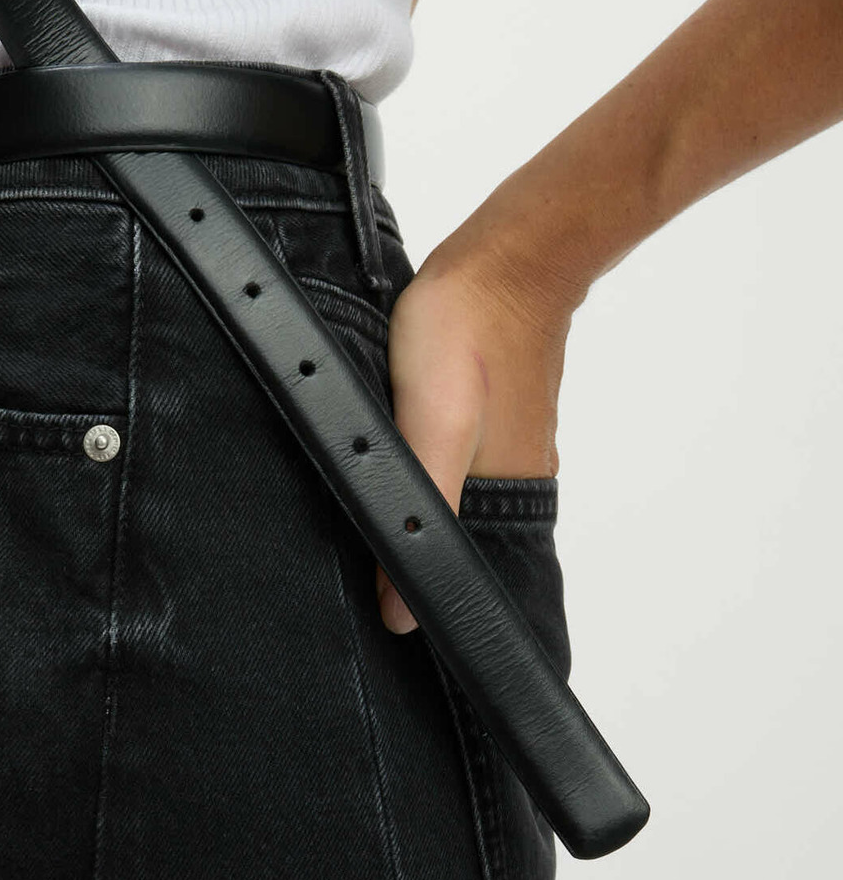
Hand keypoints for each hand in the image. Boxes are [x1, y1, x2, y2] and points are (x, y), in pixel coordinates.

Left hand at [376, 239, 572, 632]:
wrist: (508, 253)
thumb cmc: (469, 333)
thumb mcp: (429, 432)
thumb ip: (415, 513)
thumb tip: (401, 613)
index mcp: (509, 500)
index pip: (470, 579)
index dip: (432, 604)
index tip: (389, 625)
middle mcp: (515, 483)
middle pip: (462, 547)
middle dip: (419, 571)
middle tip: (364, 583)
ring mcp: (504, 448)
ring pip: (454, 506)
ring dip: (418, 523)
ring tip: (369, 540)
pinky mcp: (487, 418)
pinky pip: (453, 468)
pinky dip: (423, 481)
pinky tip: (391, 480)